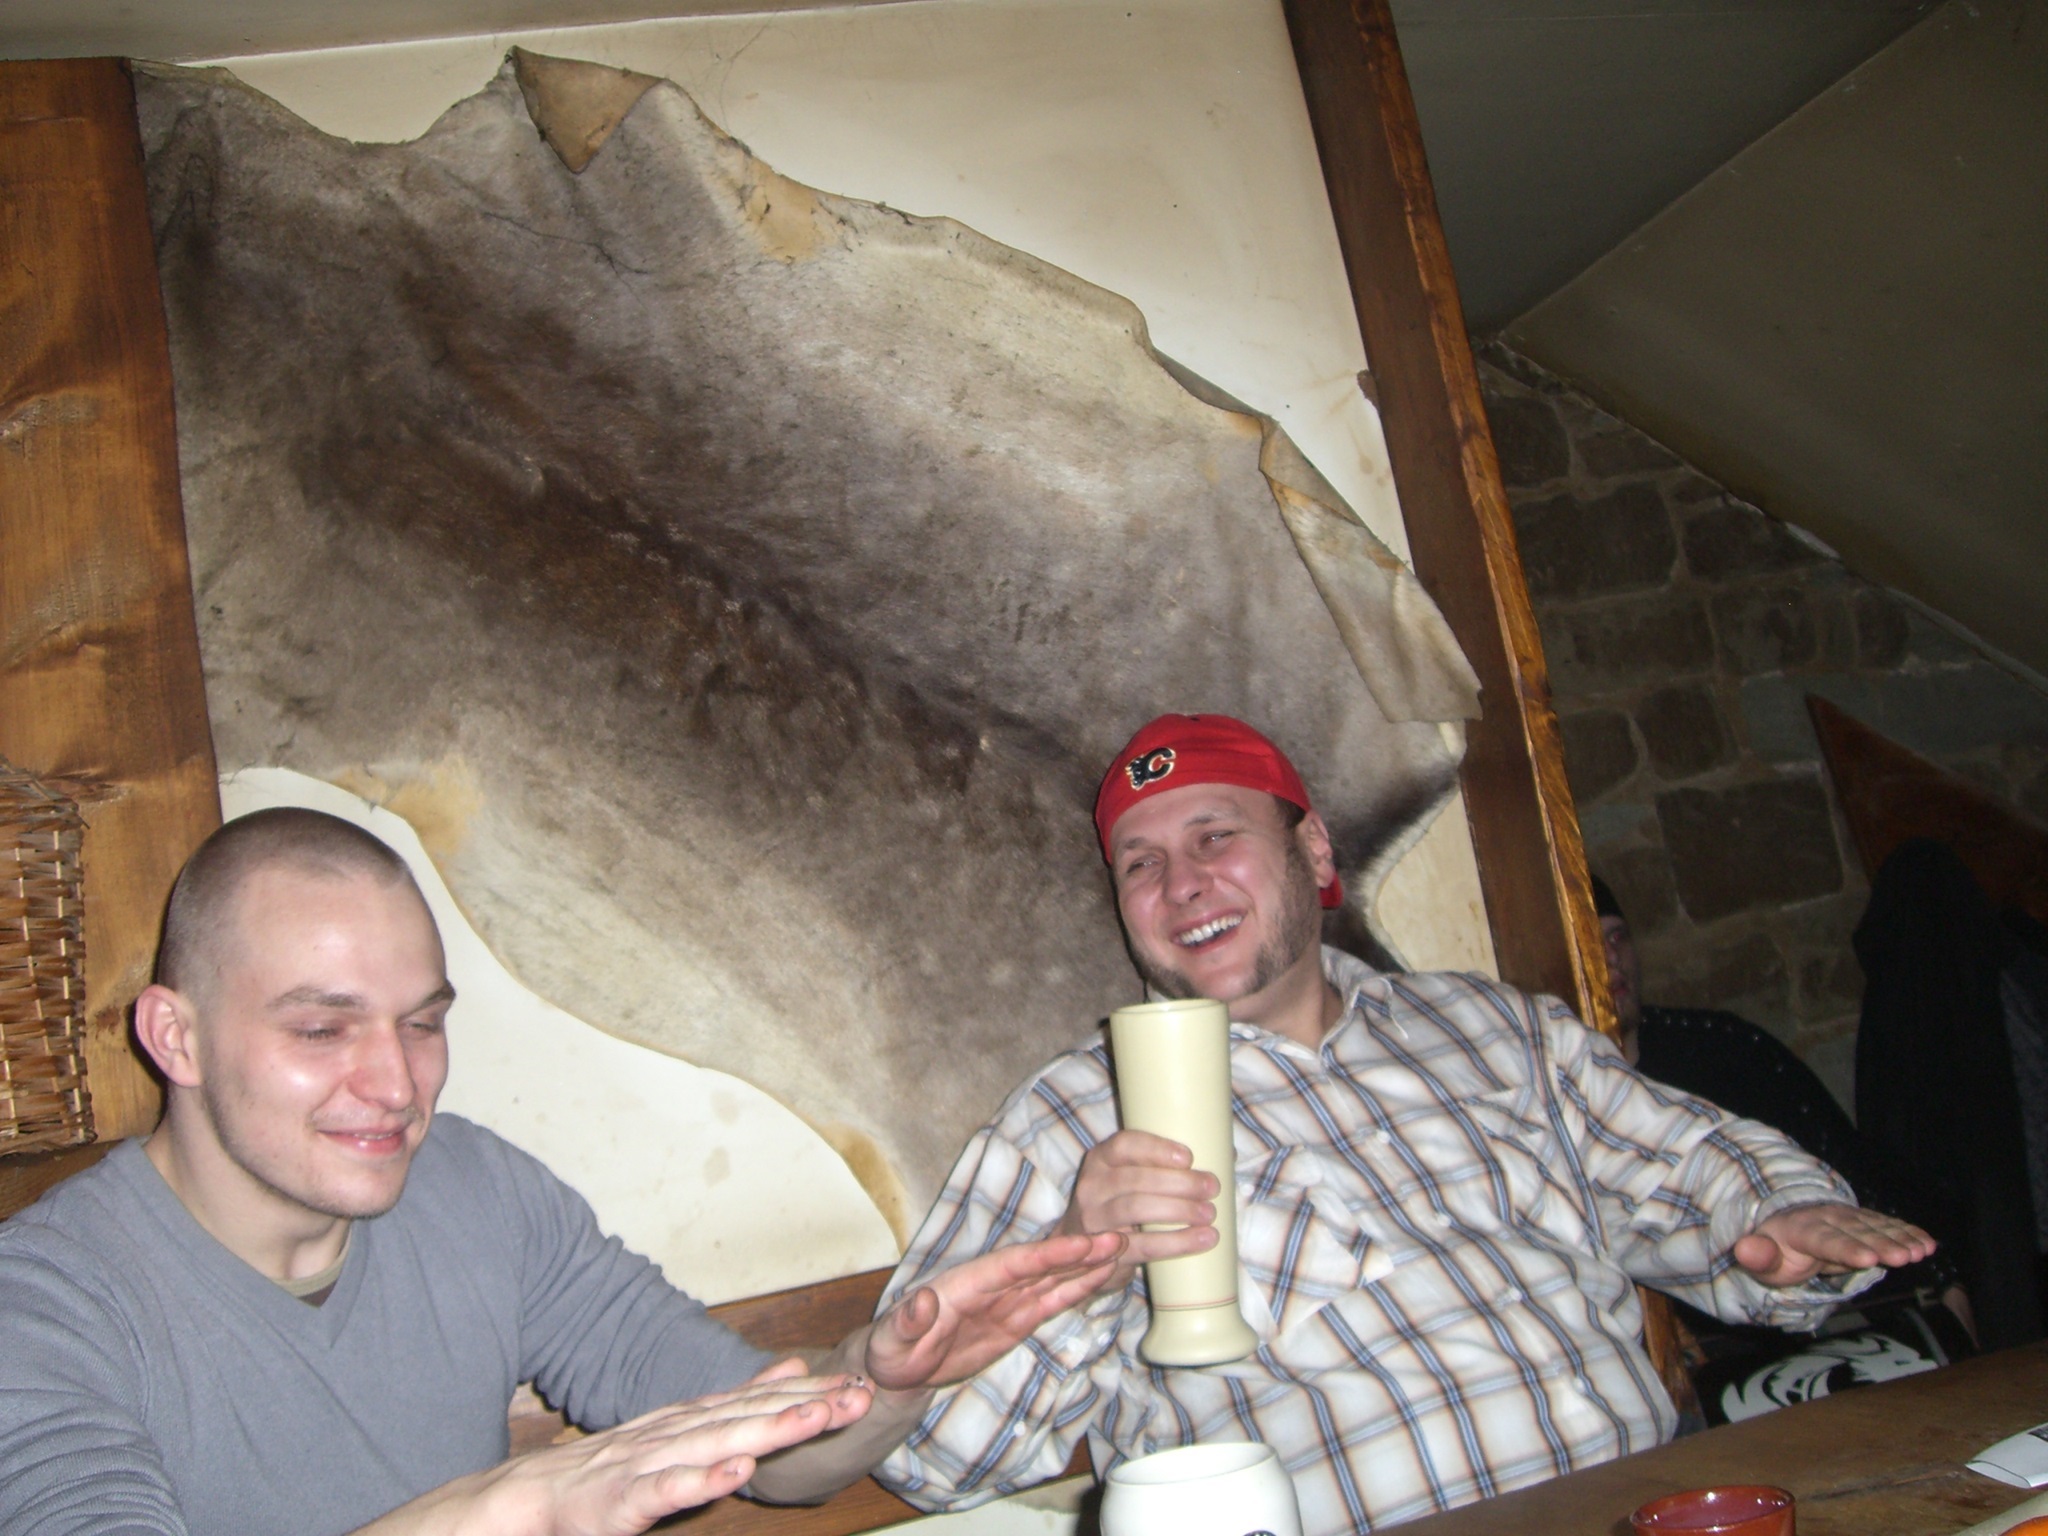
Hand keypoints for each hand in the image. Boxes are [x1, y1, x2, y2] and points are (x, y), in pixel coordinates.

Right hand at [452, 1369, 871, 1535]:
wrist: (521, 1500)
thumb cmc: (603, 1473)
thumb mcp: (677, 1432)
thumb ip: (733, 1405)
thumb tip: (791, 1369)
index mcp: (688, 1421)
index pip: (756, 1401)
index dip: (809, 1390)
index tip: (860, 1382)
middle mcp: (671, 1434)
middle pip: (747, 1417)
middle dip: (806, 1405)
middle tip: (859, 1395)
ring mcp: (643, 1466)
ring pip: (713, 1445)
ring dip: (766, 1429)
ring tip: (815, 1417)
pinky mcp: (616, 1504)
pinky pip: (662, 1492)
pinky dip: (698, 1481)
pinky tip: (734, 1473)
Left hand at [863, 1230, 1126, 1393]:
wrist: (898, 1367)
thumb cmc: (891, 1349)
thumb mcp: (891, 1339)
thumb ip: (908, 1319)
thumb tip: (925, 1299)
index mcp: (966, 1283)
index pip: (1013, 1264)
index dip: (1047, 1255)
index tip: (1080, 1244)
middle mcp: (992, 1285)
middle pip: (1041, 1265)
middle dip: (1078, 1252)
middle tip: (1118, 1236)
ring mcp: (1007, 1301)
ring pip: (1053, 1279)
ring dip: (1086, 1264)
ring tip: (1121, 1247)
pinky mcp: (1016, 1320)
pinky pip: (1052, 1301)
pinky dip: (1077, 1288)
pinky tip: (1102, 1275)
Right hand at [1056, 1129, 1219, 1295]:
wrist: (1085, 1251)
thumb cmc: (1122, 1204)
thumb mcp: (1132, 1179)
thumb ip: (1168, 1166)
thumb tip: (1227, 1156)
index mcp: (1101, 1159)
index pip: (1125, 1145)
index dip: (1157, 1149)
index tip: (1189, 1157)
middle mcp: (1092, 1186)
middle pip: (1134, 1179)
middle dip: (1178, 1183)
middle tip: (1212, 1188)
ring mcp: (1095, 1220)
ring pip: (1135, 1209)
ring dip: (1178, 1210)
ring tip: (1209, 1214)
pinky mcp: (1106, 1253)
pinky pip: (1142, 1246)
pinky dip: (1175, 1243)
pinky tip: (1201, 1240)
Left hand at [1733, 1202, 1936, 1286]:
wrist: (1790, 1225)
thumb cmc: (1778, 1249)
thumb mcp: (1763, 1259)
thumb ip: (1758, 1257)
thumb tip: (1743, 1250)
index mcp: (1802, 1230)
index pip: (1824, 1240)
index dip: (1845, 1248)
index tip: (1867, 1258)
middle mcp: (1829, 1220)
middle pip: (1857, 1234)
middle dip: (1882, 1244)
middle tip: (1903, 1256)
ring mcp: (1850, 1220)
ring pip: (1876, 1229)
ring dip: (1900, 1238)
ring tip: (1921, 1251)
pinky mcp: (1866, 1223)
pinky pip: (1888, 1226)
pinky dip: (1907, 1233)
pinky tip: (1927, 1243)